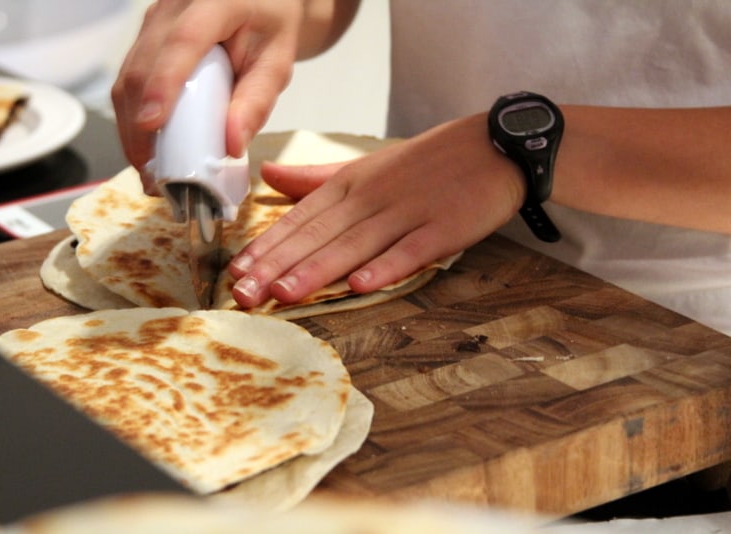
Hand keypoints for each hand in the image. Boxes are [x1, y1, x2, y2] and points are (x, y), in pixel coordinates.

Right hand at [112, 0, 304, 192]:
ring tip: (149, 170)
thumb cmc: (269, 30)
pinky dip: (134, 118)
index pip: (183, 42)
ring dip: (132, 128)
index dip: (164, 84)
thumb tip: (231, 146)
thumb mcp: (277, 65)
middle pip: (143, 67)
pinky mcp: (144, 38)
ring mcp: (153, 20)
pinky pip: (129, 80)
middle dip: (140, 125)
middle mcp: (174, 6)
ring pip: (128, 77)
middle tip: (153, 173)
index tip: (152, 124)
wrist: (258, 3)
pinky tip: (147, 149)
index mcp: (215, 3)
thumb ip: (257, 102)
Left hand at [228, 114, 527, 307]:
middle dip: (278, 265)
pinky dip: (386, 267)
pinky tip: (360, 285)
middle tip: (244, 294)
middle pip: (319, 235)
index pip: (301, 218)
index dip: (267, 245)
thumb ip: (316, 176)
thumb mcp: (367, 164)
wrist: (494, 145)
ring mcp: (408, 212)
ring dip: (318, 269)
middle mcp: (372, 197)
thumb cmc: (427, 162)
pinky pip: (411, 250)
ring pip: (355, 244)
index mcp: (351, 183)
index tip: (236, 271)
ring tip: (283, 293)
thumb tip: (268, 175)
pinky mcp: (443, 228)